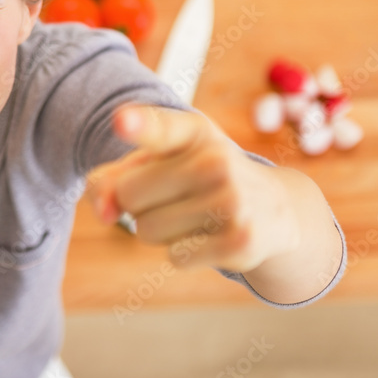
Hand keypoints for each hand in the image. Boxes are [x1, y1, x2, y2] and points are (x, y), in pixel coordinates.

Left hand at [80, 104, 300, 272]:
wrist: (273, 209)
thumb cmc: (195, 179)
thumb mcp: (157, 164)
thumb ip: (112, 179)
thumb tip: (104, 214)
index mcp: (193, 131)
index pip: (161, 128)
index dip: (139, 124)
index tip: (120, 120)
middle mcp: (216, 159)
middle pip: (129, 195)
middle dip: (138, 203)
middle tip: (175, 195)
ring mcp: (233, 200)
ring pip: (146, 230)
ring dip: (159, 231)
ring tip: (195, 215)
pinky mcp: (241, 241)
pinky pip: (176, 256)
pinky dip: (184, 253)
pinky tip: (211, 237)